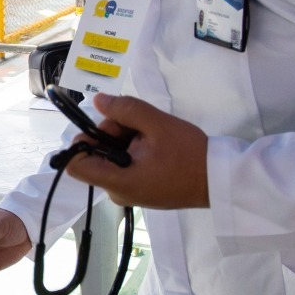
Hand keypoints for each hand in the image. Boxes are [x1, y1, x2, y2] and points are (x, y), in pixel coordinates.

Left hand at [61, 94, 209, 208]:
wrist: (219, 179)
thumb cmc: (189, 153)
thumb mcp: (158, 124)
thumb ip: (125, 110)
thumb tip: (98, 101)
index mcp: (117, 182)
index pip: (75, 166)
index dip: (83, 141)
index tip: (108, 126)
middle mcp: (117, 192)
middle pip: (95, 157)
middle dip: (111, 134)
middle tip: (139, 124)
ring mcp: (129, 193)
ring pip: (111, 159)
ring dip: (125, 140)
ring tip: (152, 134)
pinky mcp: (141, 190)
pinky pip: (125, 167)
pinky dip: (134, 151)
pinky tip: (155, 144)